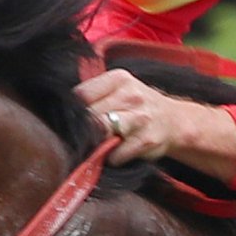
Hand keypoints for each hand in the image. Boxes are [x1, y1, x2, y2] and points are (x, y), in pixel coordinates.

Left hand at [77, 70, 235, 173]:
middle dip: (85, 129)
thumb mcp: (119, 89)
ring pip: (101, 131)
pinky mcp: (146, 141)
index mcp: (119, 78)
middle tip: (88, 135)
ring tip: (100, 143)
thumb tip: (62, 110)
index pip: (81, 95)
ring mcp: (140, 118)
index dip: (74, 111)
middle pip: (90, 115)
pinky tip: (117, 152)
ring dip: (96, 142)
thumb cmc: (137, 106)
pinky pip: (116, 154)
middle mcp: (131, 95)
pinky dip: (112, 157)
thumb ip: (94, 95)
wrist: (173, 121)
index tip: (78, 119)